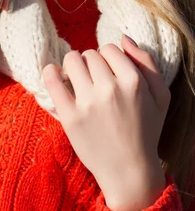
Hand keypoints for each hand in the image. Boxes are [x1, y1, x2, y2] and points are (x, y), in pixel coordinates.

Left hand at [42, 35, 170, 210]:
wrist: (129, 170)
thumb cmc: (145, 131)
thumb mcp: (160, 96)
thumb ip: (146, 63)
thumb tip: (123, 39)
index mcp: (133, 82)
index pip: (109, 48)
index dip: (107, 58)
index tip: (107, 71)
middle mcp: (110, 89)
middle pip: (89, 54)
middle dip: (90, 63)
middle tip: (93, 79)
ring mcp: (88, 103)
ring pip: (71, 60)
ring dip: (72, 65)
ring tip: (76, 77)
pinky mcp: (70, 116)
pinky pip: (52, 80)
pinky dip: (51, 72)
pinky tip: (54, 74)